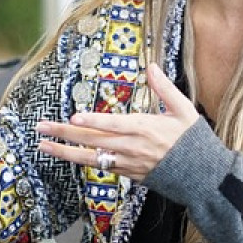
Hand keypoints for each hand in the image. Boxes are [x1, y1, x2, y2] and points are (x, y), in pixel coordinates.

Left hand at [35, 64, 198, 179]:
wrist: (201, 176)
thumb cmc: (193, 141)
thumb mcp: (184, 110)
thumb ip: (164, 88)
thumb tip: (151, 66)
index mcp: (145, 128)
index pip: (113, 124)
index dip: (93, 121)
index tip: (74, 117)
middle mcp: (132, 147)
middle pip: (92, 140)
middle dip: (64, 133)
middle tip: (41, 127)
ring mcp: (128, 163)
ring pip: (90, 157)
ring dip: (65, 151)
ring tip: (44, 145)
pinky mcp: (128, 174)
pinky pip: (101, 166)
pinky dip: (83, 161)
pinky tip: (67, 155)